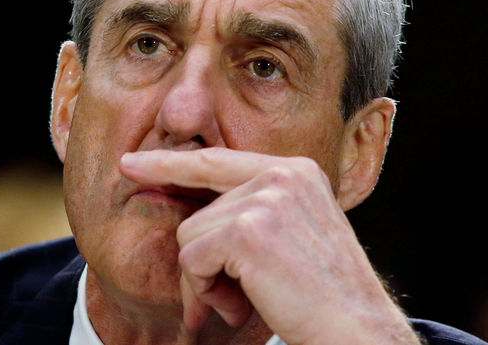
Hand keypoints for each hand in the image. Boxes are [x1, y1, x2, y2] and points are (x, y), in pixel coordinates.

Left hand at [119, 147, 420, 344]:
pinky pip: (193, 258)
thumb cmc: (324, 293)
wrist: (354, 328)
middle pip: (198, 203)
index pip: (218, 160)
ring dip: (206, 279)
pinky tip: (238, 306)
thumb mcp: (293, 233)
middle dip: (191, 249)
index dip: (172, 163)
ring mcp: (265, 199)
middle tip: (180, 247)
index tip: (133, 163)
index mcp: (295, 170)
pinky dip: (205, 290)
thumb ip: (253, 210)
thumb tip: (192, 213)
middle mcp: (281, 174)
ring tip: (241, 302)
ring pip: (190, 234)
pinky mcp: (247, 230)